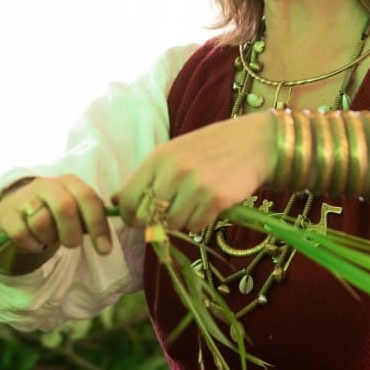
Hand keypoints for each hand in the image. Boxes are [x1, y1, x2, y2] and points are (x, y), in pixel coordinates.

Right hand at [0, 174, 112, 256]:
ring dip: (49, 239)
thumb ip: (92, 218)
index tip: (104, 251)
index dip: (98, 226)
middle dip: (72, 234)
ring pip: (41, 222)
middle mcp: (47, 184)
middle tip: (71, 244)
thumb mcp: (76, 209)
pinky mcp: (8, 214)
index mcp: (70, 181)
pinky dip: (32, 245)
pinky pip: (22, 234)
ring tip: (49, 238)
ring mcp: (25, 197)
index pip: (88, 198)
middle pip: (64, 208)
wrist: (17, 208)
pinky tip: (35, 242)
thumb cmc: (55, 211)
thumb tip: (106, 241)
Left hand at [114, 110, 275, 233]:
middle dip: (155, 221)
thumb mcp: (173, 154)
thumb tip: (115, 200)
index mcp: (159, 157)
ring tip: (192, 206)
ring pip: (172, 224)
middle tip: (169, 215)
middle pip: (149, 216)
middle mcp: (174, 170)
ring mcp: (195, 185)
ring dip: (180, 222)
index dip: (129, 216)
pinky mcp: (216, 199)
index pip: (128, 198)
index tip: (137, 220)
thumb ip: (146, 177)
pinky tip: (208, 206)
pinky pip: (196, 226)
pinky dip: (199, 222)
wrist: (254, 143)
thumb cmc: (210, 148)